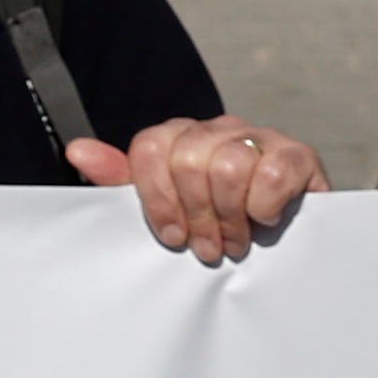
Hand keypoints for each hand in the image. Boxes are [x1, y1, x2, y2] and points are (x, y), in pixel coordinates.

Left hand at [72, 116, 331, 262]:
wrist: (283, 242)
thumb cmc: (216, 225)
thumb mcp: (166, 207)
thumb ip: (123, 181)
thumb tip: (78, 150)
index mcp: (183, 137)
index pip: (152, 146)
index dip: (158, 198)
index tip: (172, 236)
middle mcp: (220, 129)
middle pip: (189, 158)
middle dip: (197, 214)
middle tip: (208, 248)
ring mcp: (261, 137)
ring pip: (229, 165)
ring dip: (230, 218)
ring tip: (234, 243)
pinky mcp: (299, 155)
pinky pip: (273, 171)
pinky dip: (264, 205)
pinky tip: (265, 220)